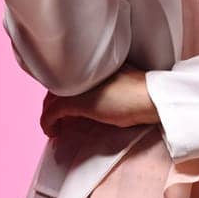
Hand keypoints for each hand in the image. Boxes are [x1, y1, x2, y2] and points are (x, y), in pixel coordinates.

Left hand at [40, 65, 159, 135]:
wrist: (151, 98)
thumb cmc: (145, 93)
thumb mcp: (123, 84)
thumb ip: (106, 86)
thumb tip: (99, 100)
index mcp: (95, 65)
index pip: (70, 75)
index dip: (64, 90)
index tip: (65, 103)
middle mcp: (82, 71)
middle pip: (57, 85)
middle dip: (54, 103)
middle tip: (57, 118)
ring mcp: (78, 86)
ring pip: (51, 99)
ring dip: (50, 114)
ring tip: (55, 126)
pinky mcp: (75, 102)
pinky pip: (51, 113)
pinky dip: (47, 124)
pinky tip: (53, 133)